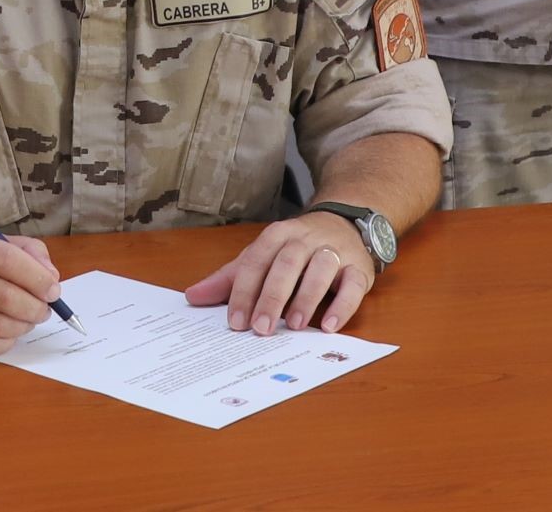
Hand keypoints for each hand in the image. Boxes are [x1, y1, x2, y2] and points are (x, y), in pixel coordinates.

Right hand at [0, 231, 62, 357]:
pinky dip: (3, 343)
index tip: (52, 287)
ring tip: (28, 320)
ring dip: (22, 326)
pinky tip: (8, 334)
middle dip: (35, 306)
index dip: (36, 276)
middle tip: (44, 308)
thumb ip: (19, 250)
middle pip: (4, 297)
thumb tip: (50, 275)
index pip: (6, 260)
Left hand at [184, 213, 371, 336]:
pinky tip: (331, 325)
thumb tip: (193, 297)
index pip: (256, 261)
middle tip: (261, 328)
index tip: (235, 321)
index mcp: (277, 235)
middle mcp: (305, 239)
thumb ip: (230, 278)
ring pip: (320, 270)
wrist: (346, 223)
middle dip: (273, 297)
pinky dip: (343, 305)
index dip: (244, 291)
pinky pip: (353, 284)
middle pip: (287, 264)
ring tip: (295, 326)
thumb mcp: (262, 256)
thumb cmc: (297, 247)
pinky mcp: (359, 267)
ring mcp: (334, 251)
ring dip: (306, 298)